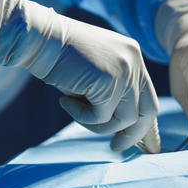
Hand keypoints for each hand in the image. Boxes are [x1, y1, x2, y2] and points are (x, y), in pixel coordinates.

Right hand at [0, 0, 159, 151]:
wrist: (38, 38)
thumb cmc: (60, 60)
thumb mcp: (95, 76)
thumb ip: (114, 95)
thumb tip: (126, 128)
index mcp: (134, 57)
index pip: (149, 98)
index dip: (148, 126)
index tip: (147, 147)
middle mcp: (135, 62)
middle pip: (147, 111)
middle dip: (133, 135)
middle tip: (116, 148)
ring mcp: (125, 70)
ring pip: (123, 119)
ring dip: (96, 125)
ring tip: (74, 109)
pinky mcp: (109, 80)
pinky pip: (100, 117)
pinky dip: (80, 116)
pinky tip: (65, 101)